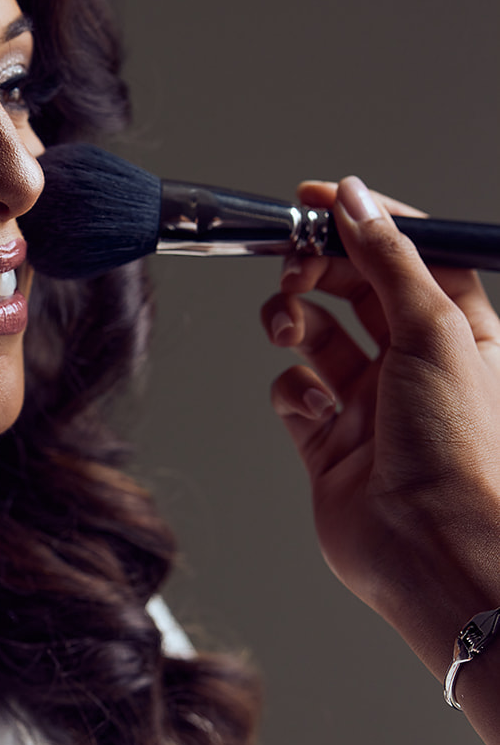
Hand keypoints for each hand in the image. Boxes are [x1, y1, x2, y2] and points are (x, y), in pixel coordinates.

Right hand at [261, 176, 499, 744]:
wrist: (431, 547)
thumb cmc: (457, 448)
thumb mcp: (433, 328)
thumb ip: (388, 258)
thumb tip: (355, 197)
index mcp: (457, 329)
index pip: (408, 253)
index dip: (363, 221)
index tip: (316, 198)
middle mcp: (413, 362)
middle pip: (353, 288)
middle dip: (316, 267)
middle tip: (290, 260)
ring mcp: (369, 402)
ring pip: (315, 336)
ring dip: (292, 320)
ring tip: (286, 325)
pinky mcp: (328, 443)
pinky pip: (294, 393)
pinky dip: (291, 389)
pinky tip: (310, 405)